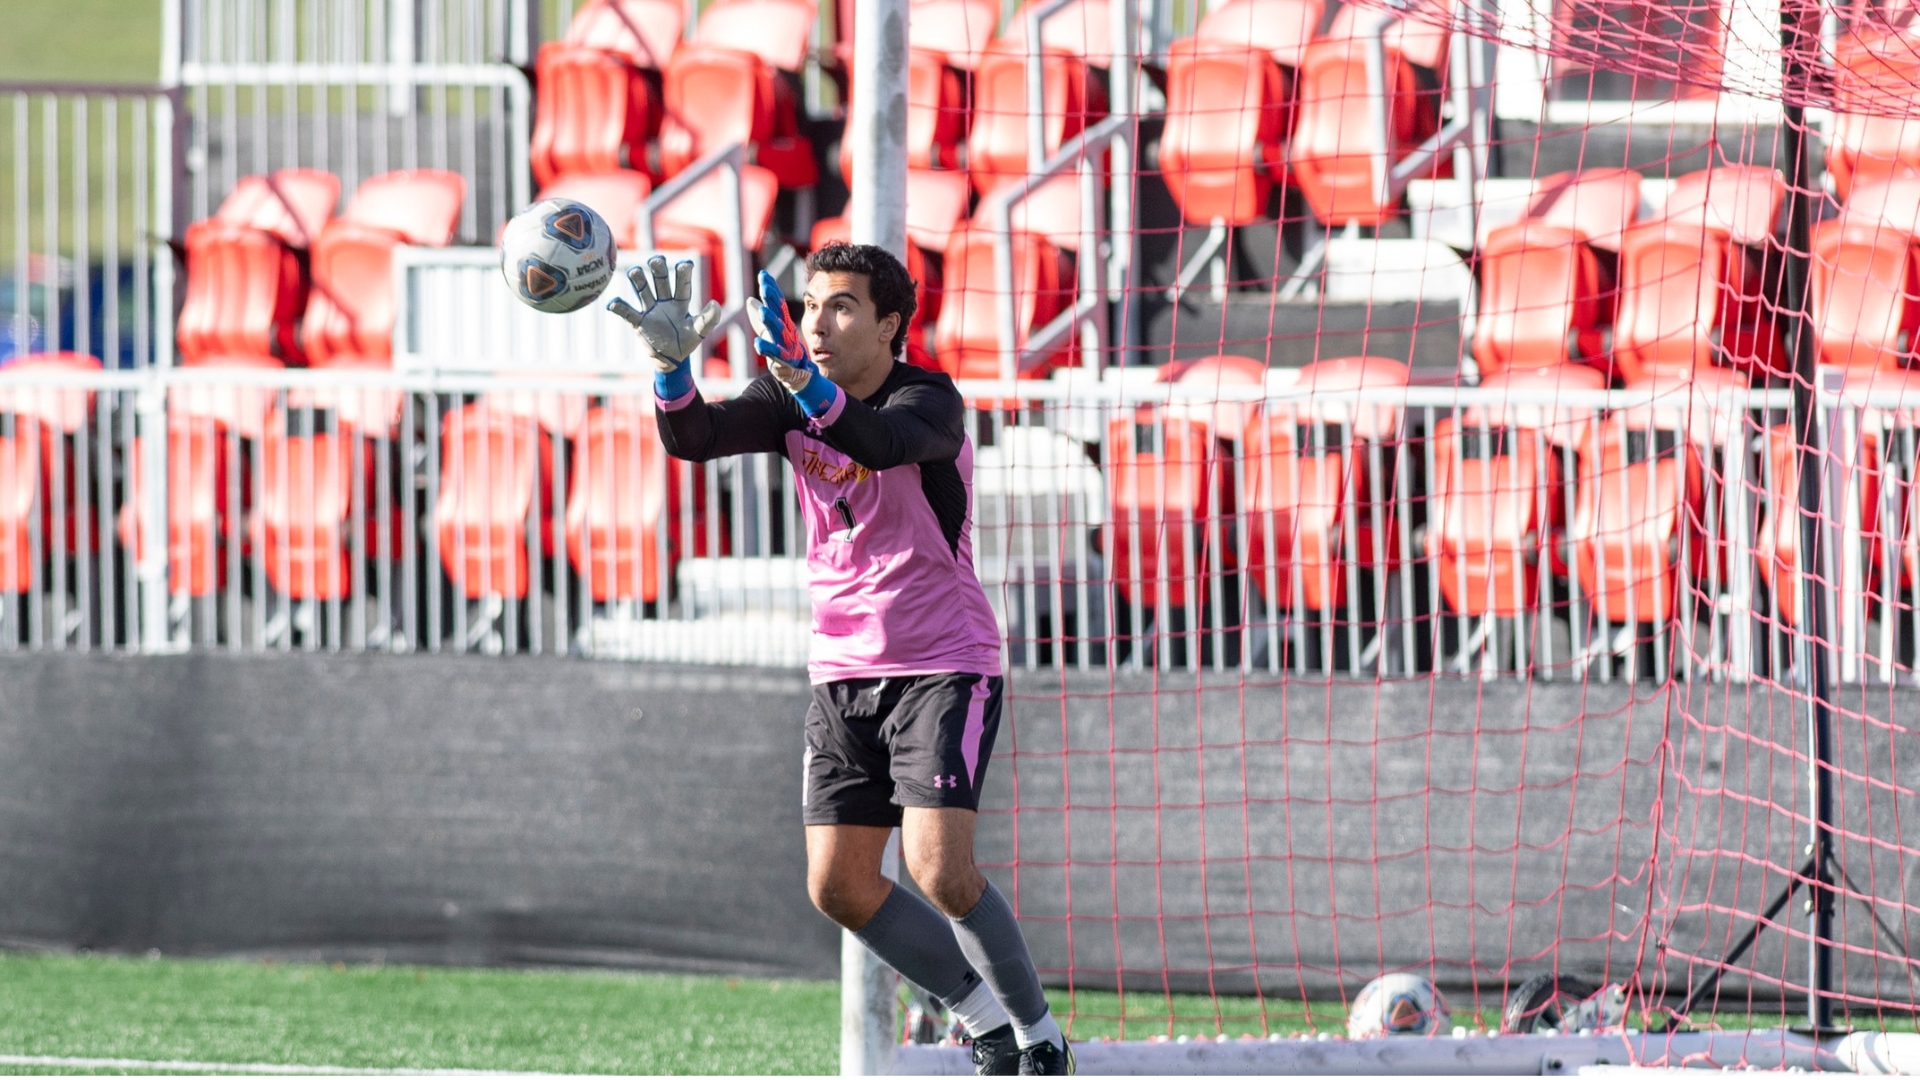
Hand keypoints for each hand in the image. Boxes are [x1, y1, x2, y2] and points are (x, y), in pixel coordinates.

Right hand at [607, 256, 722, 372]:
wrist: (672, 359)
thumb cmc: (686, 342)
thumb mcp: (699, 332)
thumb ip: (708, 320)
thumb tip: (715, 304)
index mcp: (681, 302)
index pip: (682, 285)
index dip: (683, 274)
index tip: (686, 263)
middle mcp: (664, 302)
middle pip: (660, 281)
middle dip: (658, 270)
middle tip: (656, 260)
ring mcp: (650, 310)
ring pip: (643, 290)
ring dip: (638, 280)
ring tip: (634, 271)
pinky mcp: (639, 323)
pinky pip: (628, 312)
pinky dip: (619, 307)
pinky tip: (613, 303)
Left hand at [746, 270, 817, 390]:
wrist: (801, 377)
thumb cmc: (787, 354)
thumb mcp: (772, 333)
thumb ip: (760, 318)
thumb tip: (750, 300)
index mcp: (784, 325)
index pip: (778, 304)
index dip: (771, 289)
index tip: (764, 275)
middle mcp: (787, 333)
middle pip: (779, 313)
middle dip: (772, 299)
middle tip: (765, 285)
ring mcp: (787, 347)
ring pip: (778, 332)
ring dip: (771, 321)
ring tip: (763, 311)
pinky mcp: (785, 362)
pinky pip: (775, 355)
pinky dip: (767, 349)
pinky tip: (757, 343)